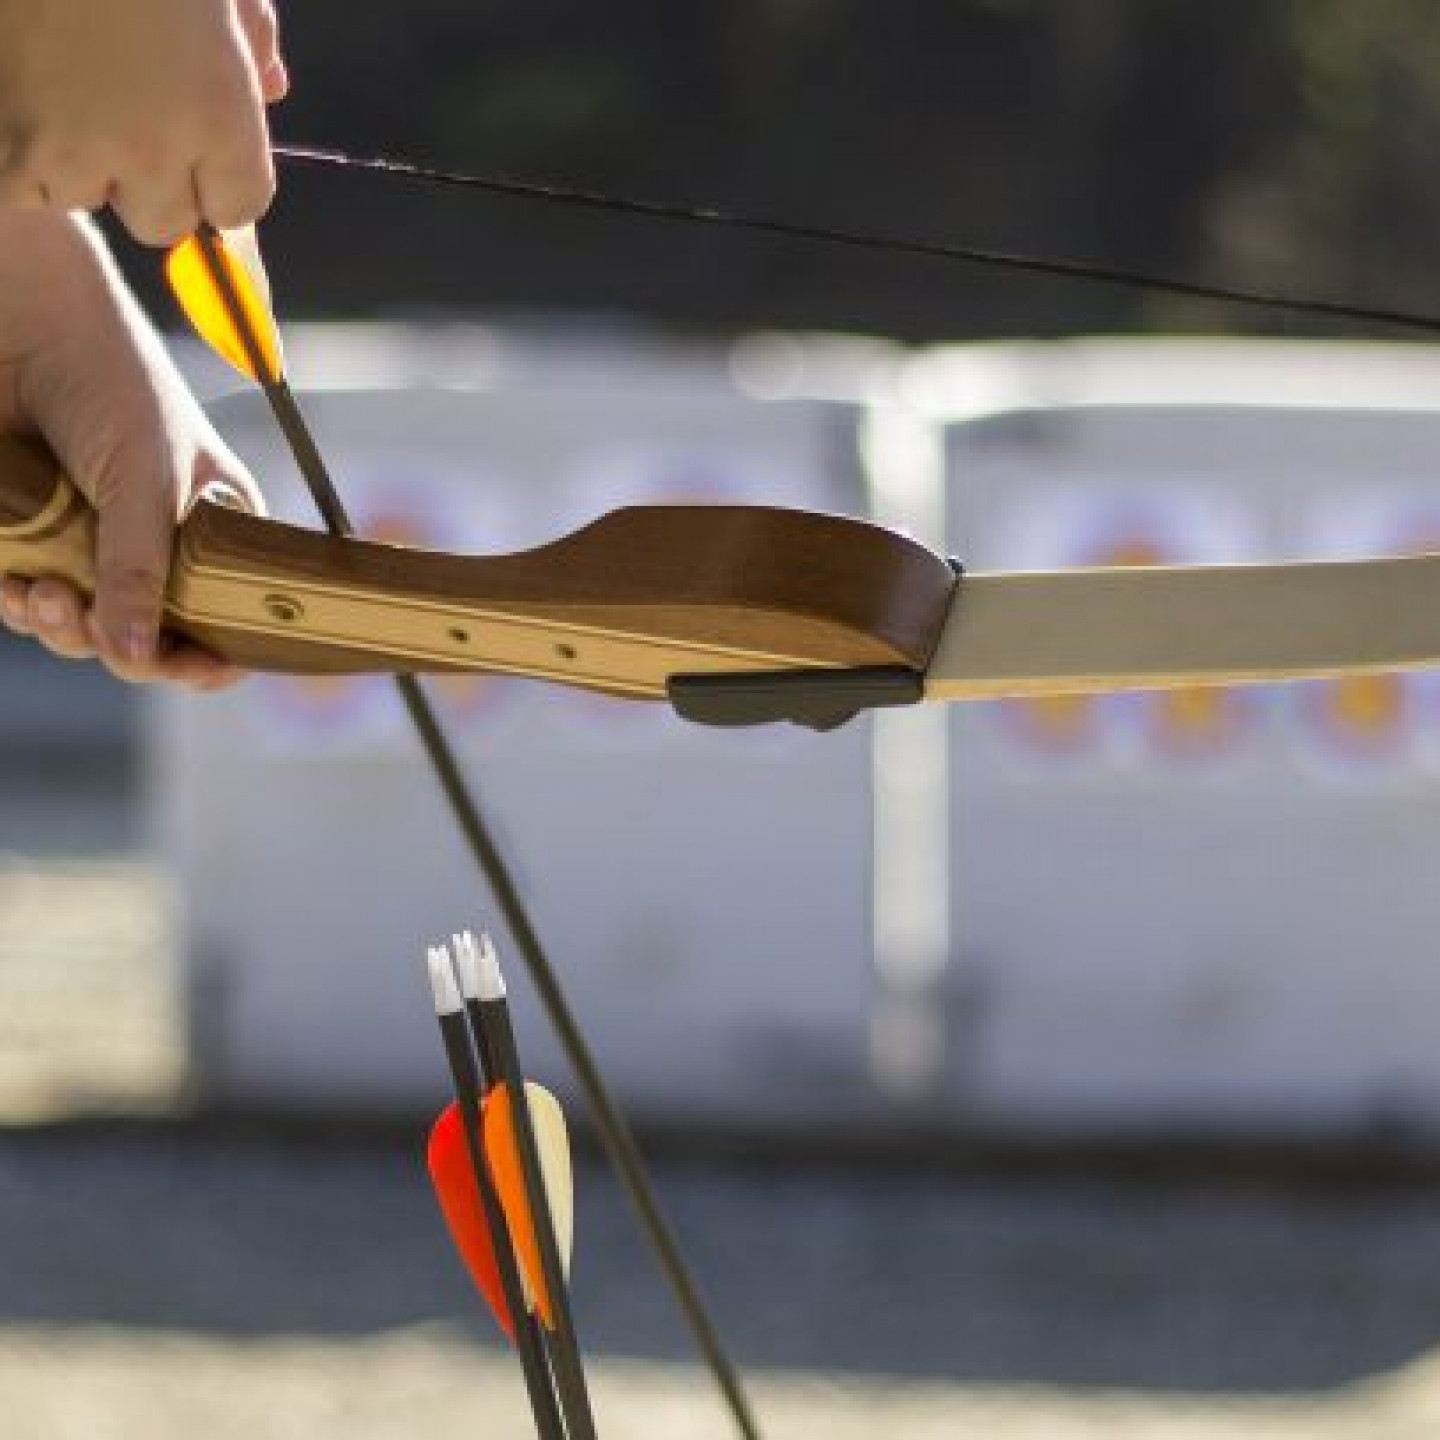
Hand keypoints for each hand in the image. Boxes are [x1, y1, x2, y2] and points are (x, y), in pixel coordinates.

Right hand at [0, 0, 286, 243]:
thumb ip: (252, 35)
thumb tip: (272, 87)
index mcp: (215, 110)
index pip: (241, 205)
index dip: (219, 179)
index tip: (197, 149)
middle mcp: (150, 149)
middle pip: (166, 221)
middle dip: (150, 180)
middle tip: (116, 108)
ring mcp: (67, 154)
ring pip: (83, 197)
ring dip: (74, 159)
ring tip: (55, 80)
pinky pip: (18, 187)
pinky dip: (12, 153)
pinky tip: (17, 91)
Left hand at [0, 208, 263, 688]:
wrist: (19, 322)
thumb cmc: (110, 381)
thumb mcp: (143, 482)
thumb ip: (139, 573)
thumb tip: (134, 657)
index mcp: (215, 529)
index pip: (229, 616)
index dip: (217, 653)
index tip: (201, 670)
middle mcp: (159, 544)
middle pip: (155, 638)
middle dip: (124, 647)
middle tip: (93, 627)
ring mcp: (95, 544)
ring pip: (89, 629)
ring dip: (66, 630)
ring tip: (45, 595)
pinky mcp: (35, 539)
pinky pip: (34, 604)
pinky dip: (25, 608)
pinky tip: (21, 587)